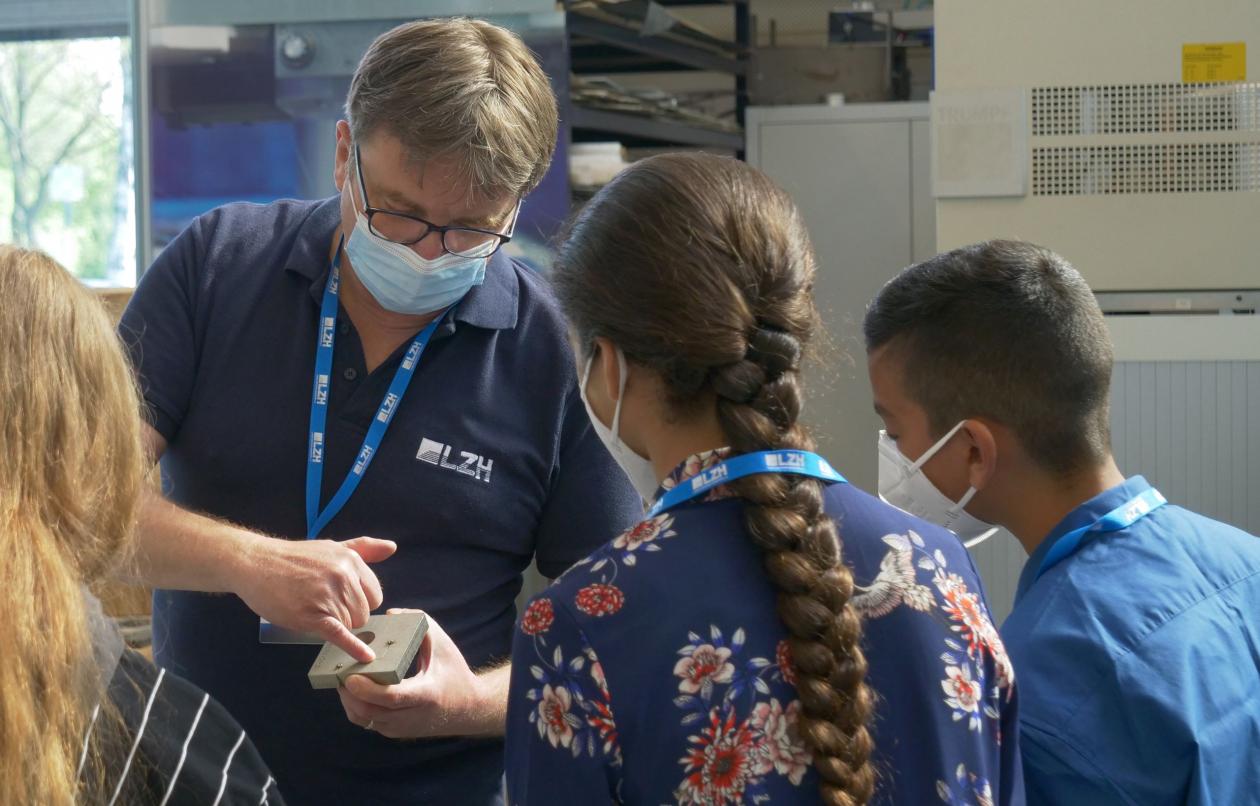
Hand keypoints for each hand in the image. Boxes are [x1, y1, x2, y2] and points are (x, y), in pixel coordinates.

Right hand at [234, 536, 395, 661]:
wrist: (255, 563)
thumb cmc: (293, 558)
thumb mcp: (331, 547)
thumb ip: (364, 548)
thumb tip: (392, 547)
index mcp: (351, 561)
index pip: (374, 595)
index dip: (360, 603)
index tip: (343, 602)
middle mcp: (344, 577)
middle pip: (364, 613)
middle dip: (348, 616)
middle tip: (322, 606)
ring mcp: (328, 596)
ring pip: (352, 626)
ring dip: (336, 625)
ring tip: (313, 610)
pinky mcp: (313, 616)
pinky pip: (340, 635)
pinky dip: (353, 648)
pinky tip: (365, 657)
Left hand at [337, 609, 505, 738]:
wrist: (468, 708)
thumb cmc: (454, 671)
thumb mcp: (442, 644)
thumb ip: (419, 624)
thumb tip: (389, 614)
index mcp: (426, 695)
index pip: (392, 697)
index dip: (368, 689)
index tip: (351, 677)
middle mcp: (412, 716)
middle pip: (371, 711)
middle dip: (349, 693)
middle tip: (338, 671)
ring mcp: (401, 728)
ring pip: (364, 719)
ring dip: (349, 700)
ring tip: (341, 678)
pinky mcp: (394, 731)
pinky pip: (367, 721)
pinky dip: (355, 706)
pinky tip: (352, 689)